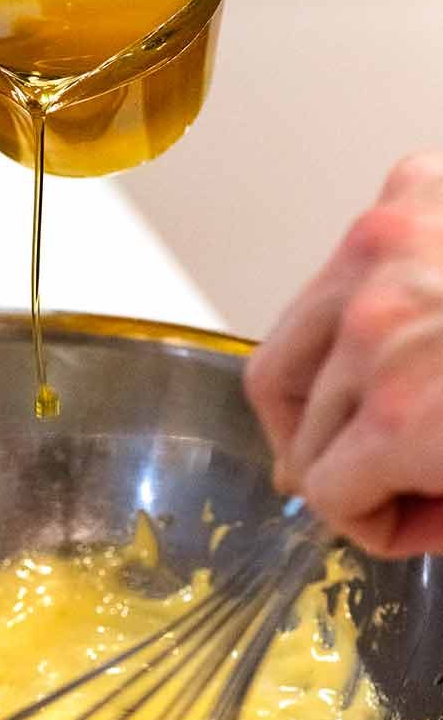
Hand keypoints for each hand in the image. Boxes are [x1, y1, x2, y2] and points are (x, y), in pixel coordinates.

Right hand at [245, 151, 442, 557]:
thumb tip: (392, 511)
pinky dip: (360, 298)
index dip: (373, 524)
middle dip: (341, 460)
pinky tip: (405, 323)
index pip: (323, 488)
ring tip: (378, 404)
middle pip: (293, 419)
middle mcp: (373, 322)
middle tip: (389, 474)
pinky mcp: (410, 195)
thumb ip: (429, 507)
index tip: (412, 523)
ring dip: (329, 385)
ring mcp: (386, 247)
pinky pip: (340, 263)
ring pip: (290, 344)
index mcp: (402, 410)